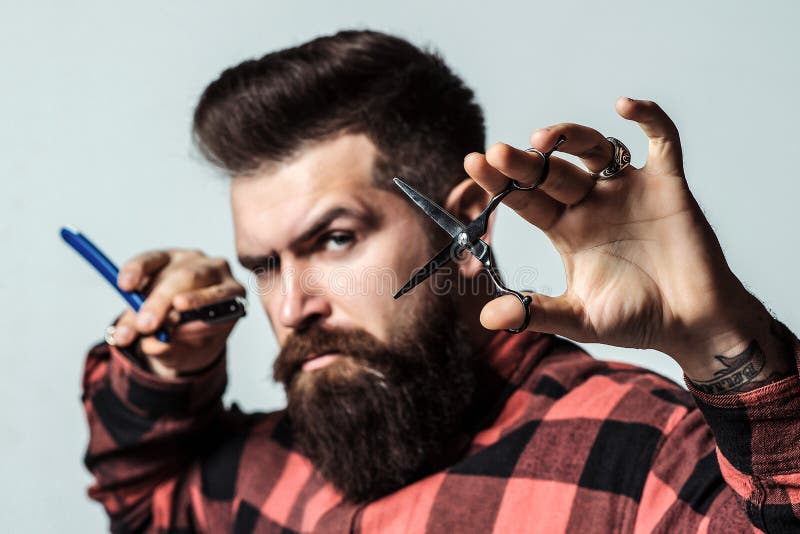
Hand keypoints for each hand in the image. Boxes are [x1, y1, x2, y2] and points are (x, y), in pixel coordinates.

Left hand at [111, 249, 245, 377]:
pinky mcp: (236, 293)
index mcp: (168, 260)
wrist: (199, 340)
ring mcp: (219, 274)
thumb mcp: (148, 325)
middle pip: (179, 275)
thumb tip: (150, 342)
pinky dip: (205, 321)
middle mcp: (196, 261)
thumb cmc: (171, 323)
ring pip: (202, 285)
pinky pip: (221, 305)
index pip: (150, 260)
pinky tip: (190, 331)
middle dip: (159, 301)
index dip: (136, 270)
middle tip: (144, 326)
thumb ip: (142, 329)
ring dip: (188, 304)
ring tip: (173, 321)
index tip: (123, 287)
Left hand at [467, 97, 766, 374]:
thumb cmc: (636, 320)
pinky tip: (624, 106)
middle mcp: (592, 203)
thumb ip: (536, 313)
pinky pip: (661, 141)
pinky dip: (648, 119)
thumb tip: (486, 319)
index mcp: (566, 229)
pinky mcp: (667, 185)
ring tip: (542, 139)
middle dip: (525, 163)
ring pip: (595, 149)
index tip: (474, 163)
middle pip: (552, 172)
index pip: (526, 199)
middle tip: (499, 154)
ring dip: (570, 137)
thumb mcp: (579, 318)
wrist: (692, 325)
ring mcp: (628, 191)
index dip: (501, 182)